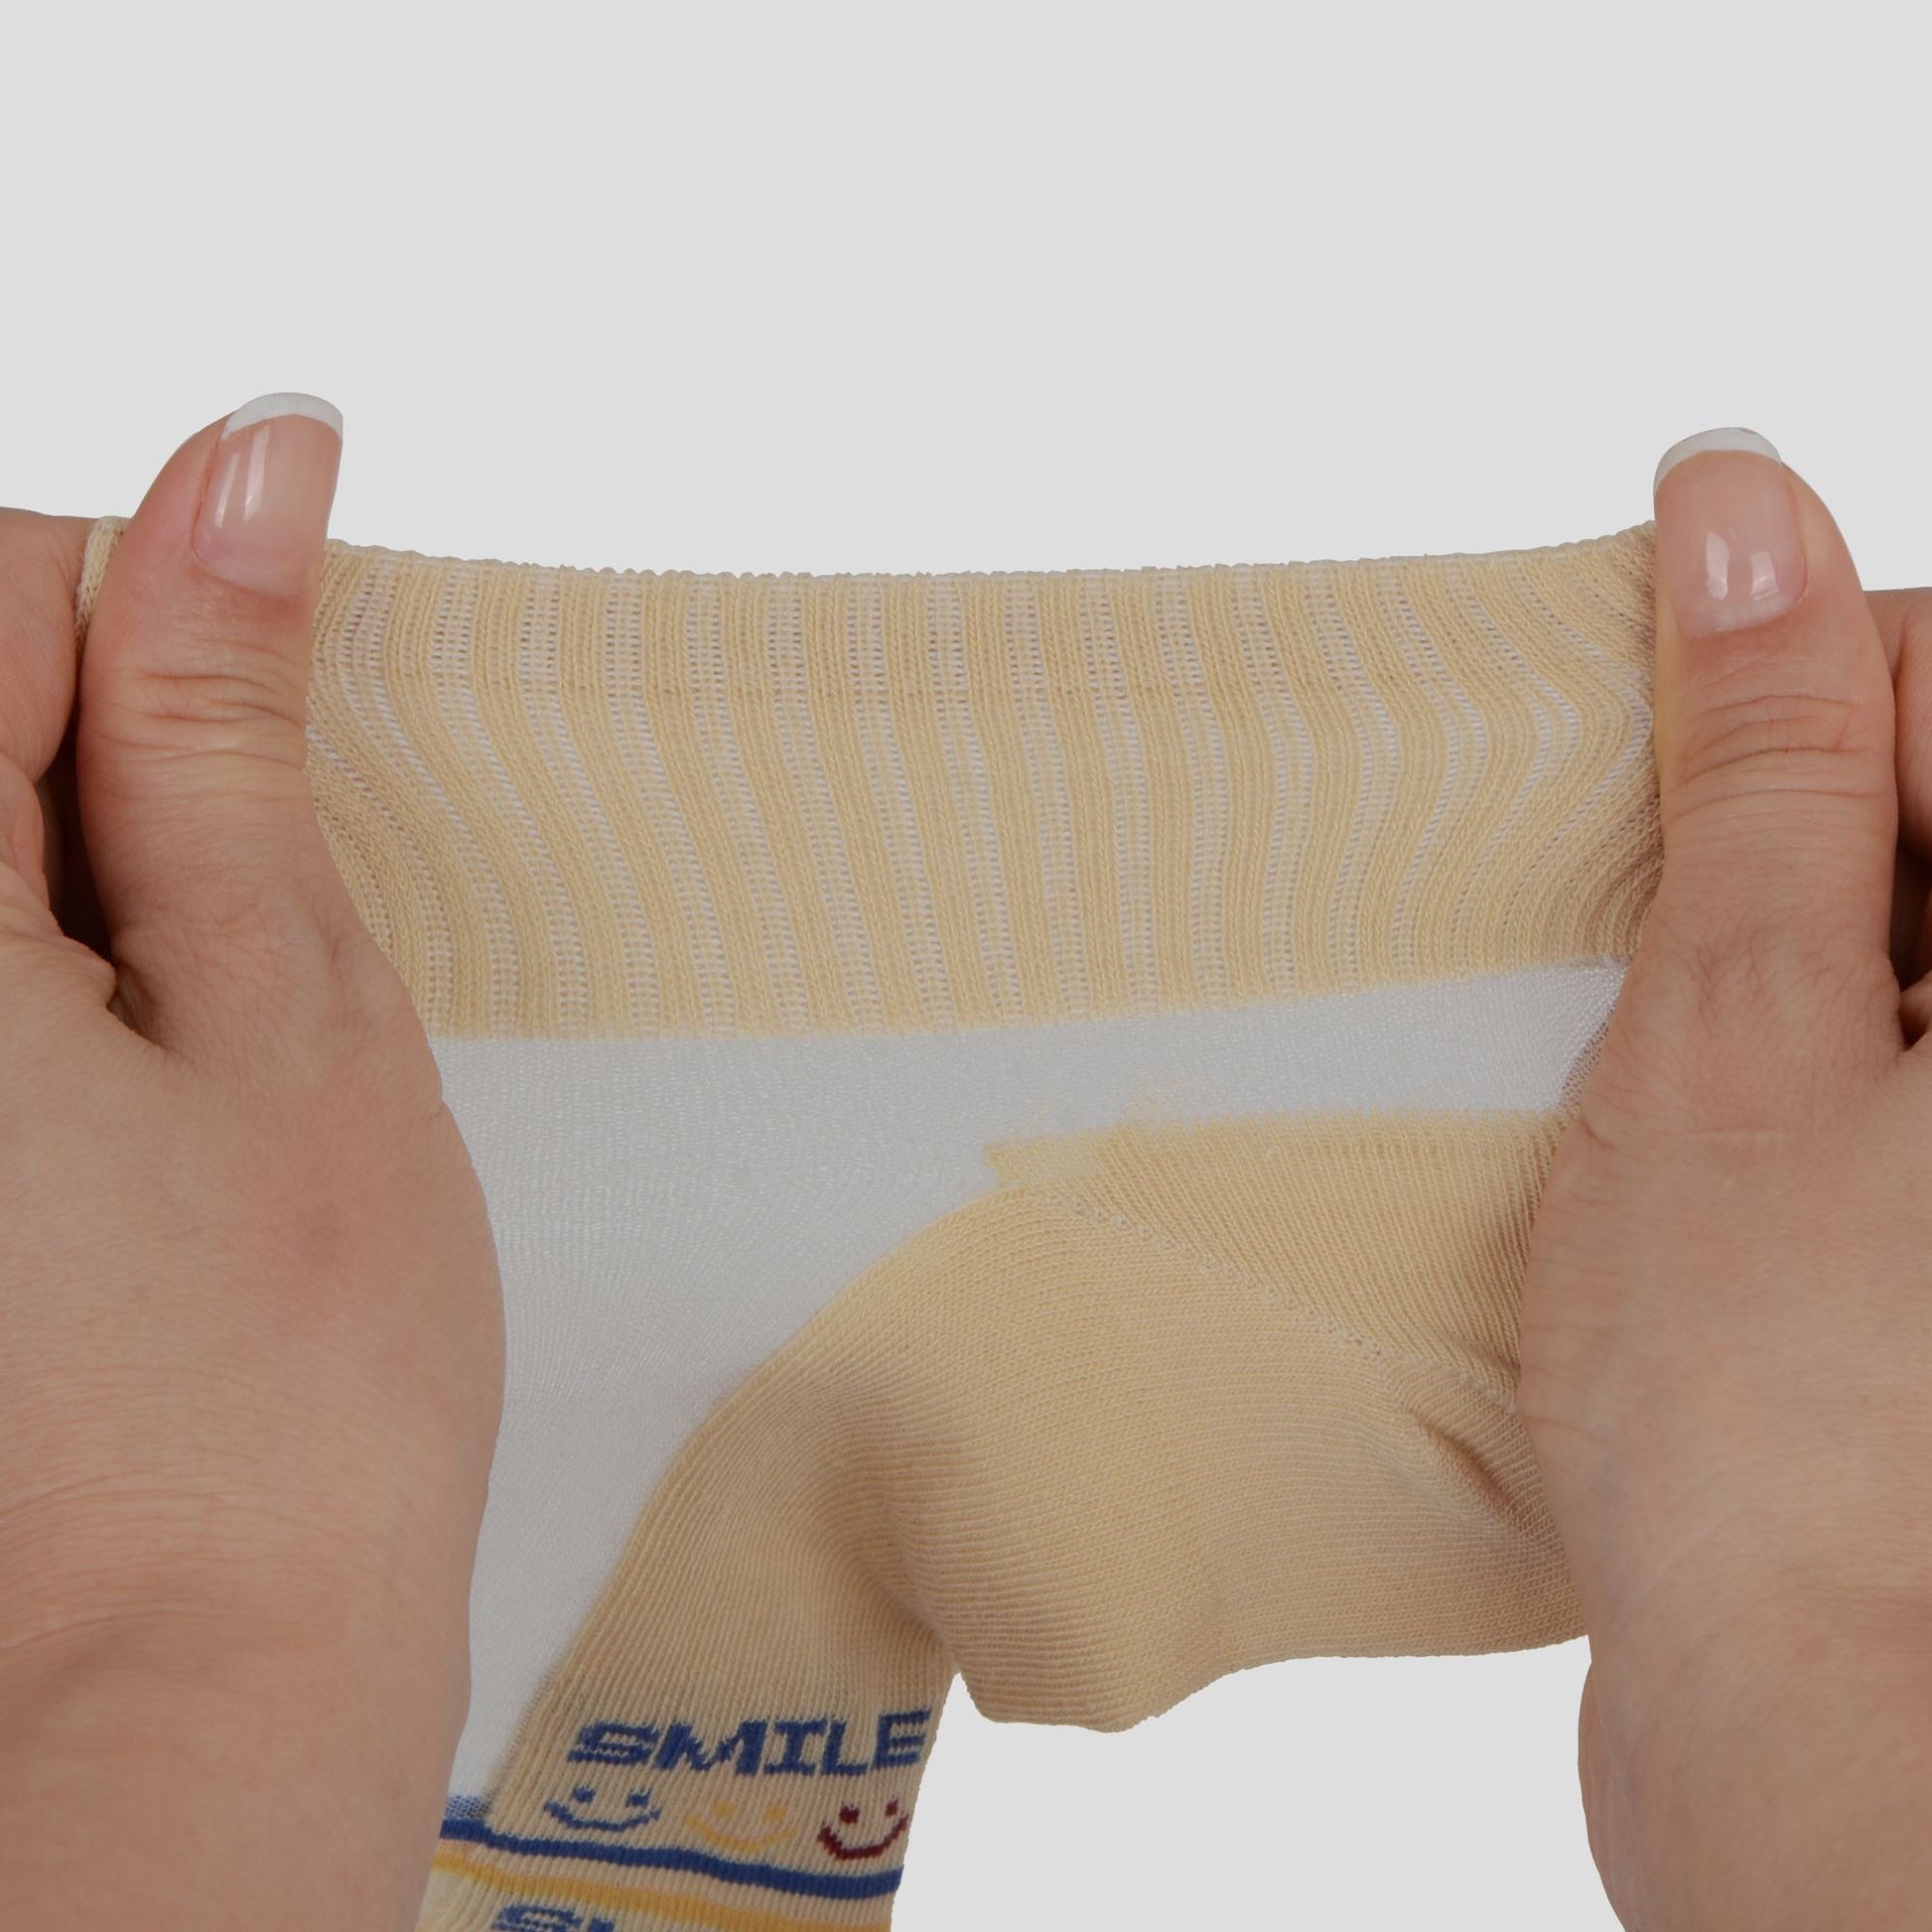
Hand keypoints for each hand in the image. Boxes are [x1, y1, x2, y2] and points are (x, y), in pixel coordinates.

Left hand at [0, 399, 503, 1926]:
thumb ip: (228, 724)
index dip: (166, 659)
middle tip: (209, 973)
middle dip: (90, 786)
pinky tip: (86, 1125)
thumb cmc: (284, 1386)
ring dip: (55, 896)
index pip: (0, 581)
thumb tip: (250, 463)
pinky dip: (26, 990)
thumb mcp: (298, 1005)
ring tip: (150, 1077)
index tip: (246, 810)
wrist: (184, 1692)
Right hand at [1517, 431, 1931, 1928]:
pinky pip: (1848, 1045)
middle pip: (1910, 799)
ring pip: (1862, 924)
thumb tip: (1739, 507)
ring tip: (1648, 1060)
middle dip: (1756, 828)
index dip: (1788, 687)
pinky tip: (1678, 1134)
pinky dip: (1747, 1045)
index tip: (1660, 785)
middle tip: (1643, 948)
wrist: (1806, 1714)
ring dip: (1735, 945)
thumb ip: (1762, 758)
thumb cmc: (1771, 1396)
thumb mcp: (1738, 1023)